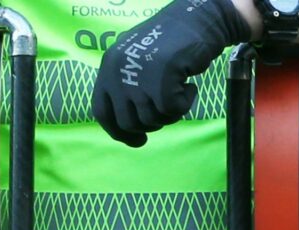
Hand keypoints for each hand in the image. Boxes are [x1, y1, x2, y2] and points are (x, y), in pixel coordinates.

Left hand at [92, 0, 250, 146]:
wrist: (196, 20)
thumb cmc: (170, 42)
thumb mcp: (136, 61)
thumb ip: (126, 86)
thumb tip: (127, 127)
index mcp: (108, 67)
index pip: (102, 111)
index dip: (117, 132)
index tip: (137, 140)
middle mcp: (118, 71)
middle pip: (129, 122)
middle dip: (150, 124)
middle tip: (166, 111)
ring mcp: (138, 76)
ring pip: (152, 120)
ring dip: (170, 114)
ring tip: (179, 91)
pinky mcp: (161, 81)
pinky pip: (173, 112)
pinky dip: (186, 104)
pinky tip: (189, 87)